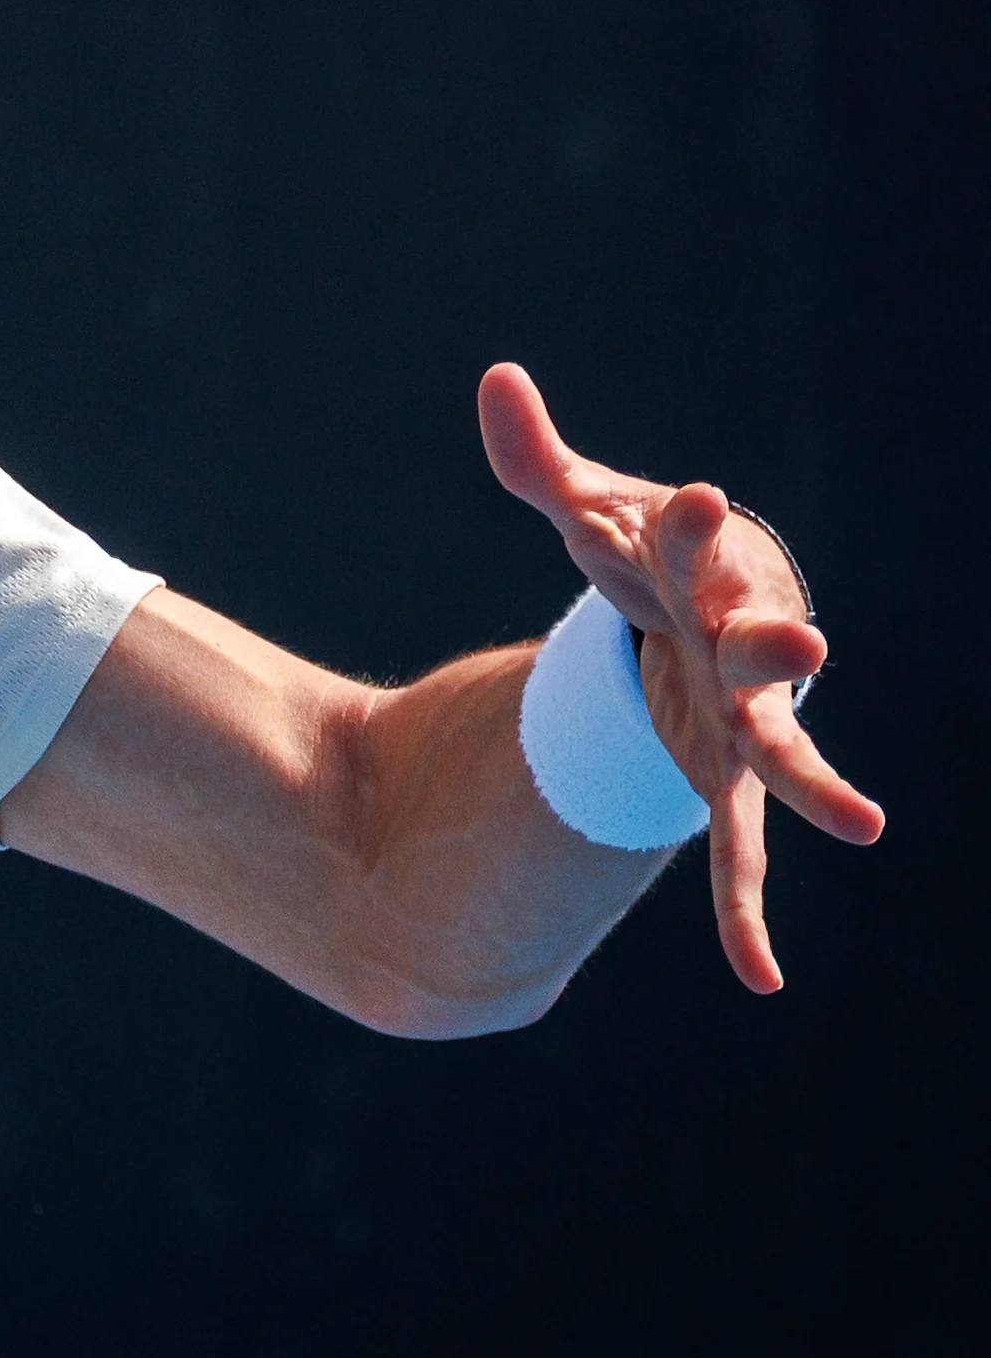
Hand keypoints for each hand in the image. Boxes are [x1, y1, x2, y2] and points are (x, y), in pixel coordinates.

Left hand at [479, 363, 880, 991]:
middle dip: (776, 648)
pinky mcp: (723, 783)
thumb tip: (493, 379)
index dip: (692, 522)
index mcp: (706, 578)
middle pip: (760, 651)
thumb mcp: (593, 512)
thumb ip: (540, 459)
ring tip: (864, 824)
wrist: (703, 621)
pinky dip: (743, 913)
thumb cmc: (656, 559)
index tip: (694, 494)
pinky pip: (735, 856)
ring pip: (780, 758)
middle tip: (800, 648)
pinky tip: (757, 978)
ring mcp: (741, 726)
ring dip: (814, 785)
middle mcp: (739, 654)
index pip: (696, 542)